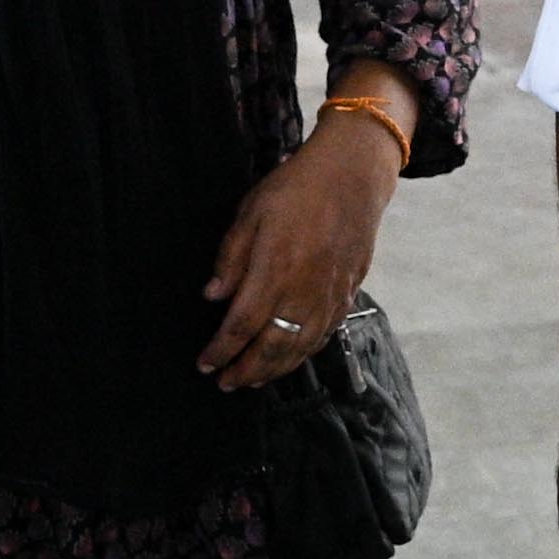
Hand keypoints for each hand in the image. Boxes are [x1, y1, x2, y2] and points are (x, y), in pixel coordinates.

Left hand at [199, 111, 395, 386]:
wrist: (353, 175)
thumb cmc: (297, 188)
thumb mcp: (251, 213)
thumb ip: (231, 258)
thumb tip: (213, 297)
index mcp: (275, 270)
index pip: (242, 325)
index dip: (221, 350)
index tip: (205, 364)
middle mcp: (304, 291)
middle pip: (272, 346)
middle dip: (246, 370)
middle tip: (225, 383)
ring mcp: (329, 295)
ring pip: (300, 347)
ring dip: (274, 369)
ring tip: (252, 380)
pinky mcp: (347, 292)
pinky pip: (323, 334)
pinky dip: (303, 353)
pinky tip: (289, 358)